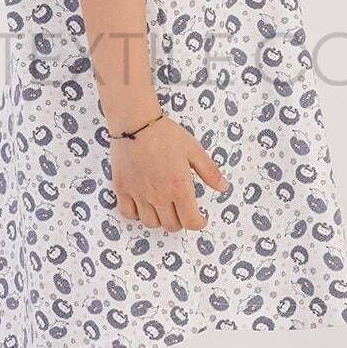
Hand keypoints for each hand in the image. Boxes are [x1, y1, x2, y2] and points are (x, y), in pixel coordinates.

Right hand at [109, 114, 229, 230]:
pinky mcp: (122, 188)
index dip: (199, 223)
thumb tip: (224, 187)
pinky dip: (137, 214)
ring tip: (164, 208)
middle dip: (181, 221)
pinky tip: (143, 206)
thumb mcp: (194, 150)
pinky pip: (128, 213)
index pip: (191, 222)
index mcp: (179, 187)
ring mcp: (138, 194)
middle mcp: (159, 195)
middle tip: (183, 210)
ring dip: (160, 220)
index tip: (200, 219)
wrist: (136, 122)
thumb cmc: (166, 134)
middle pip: (172, 225)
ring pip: (151, 223)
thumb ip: (210, 172)